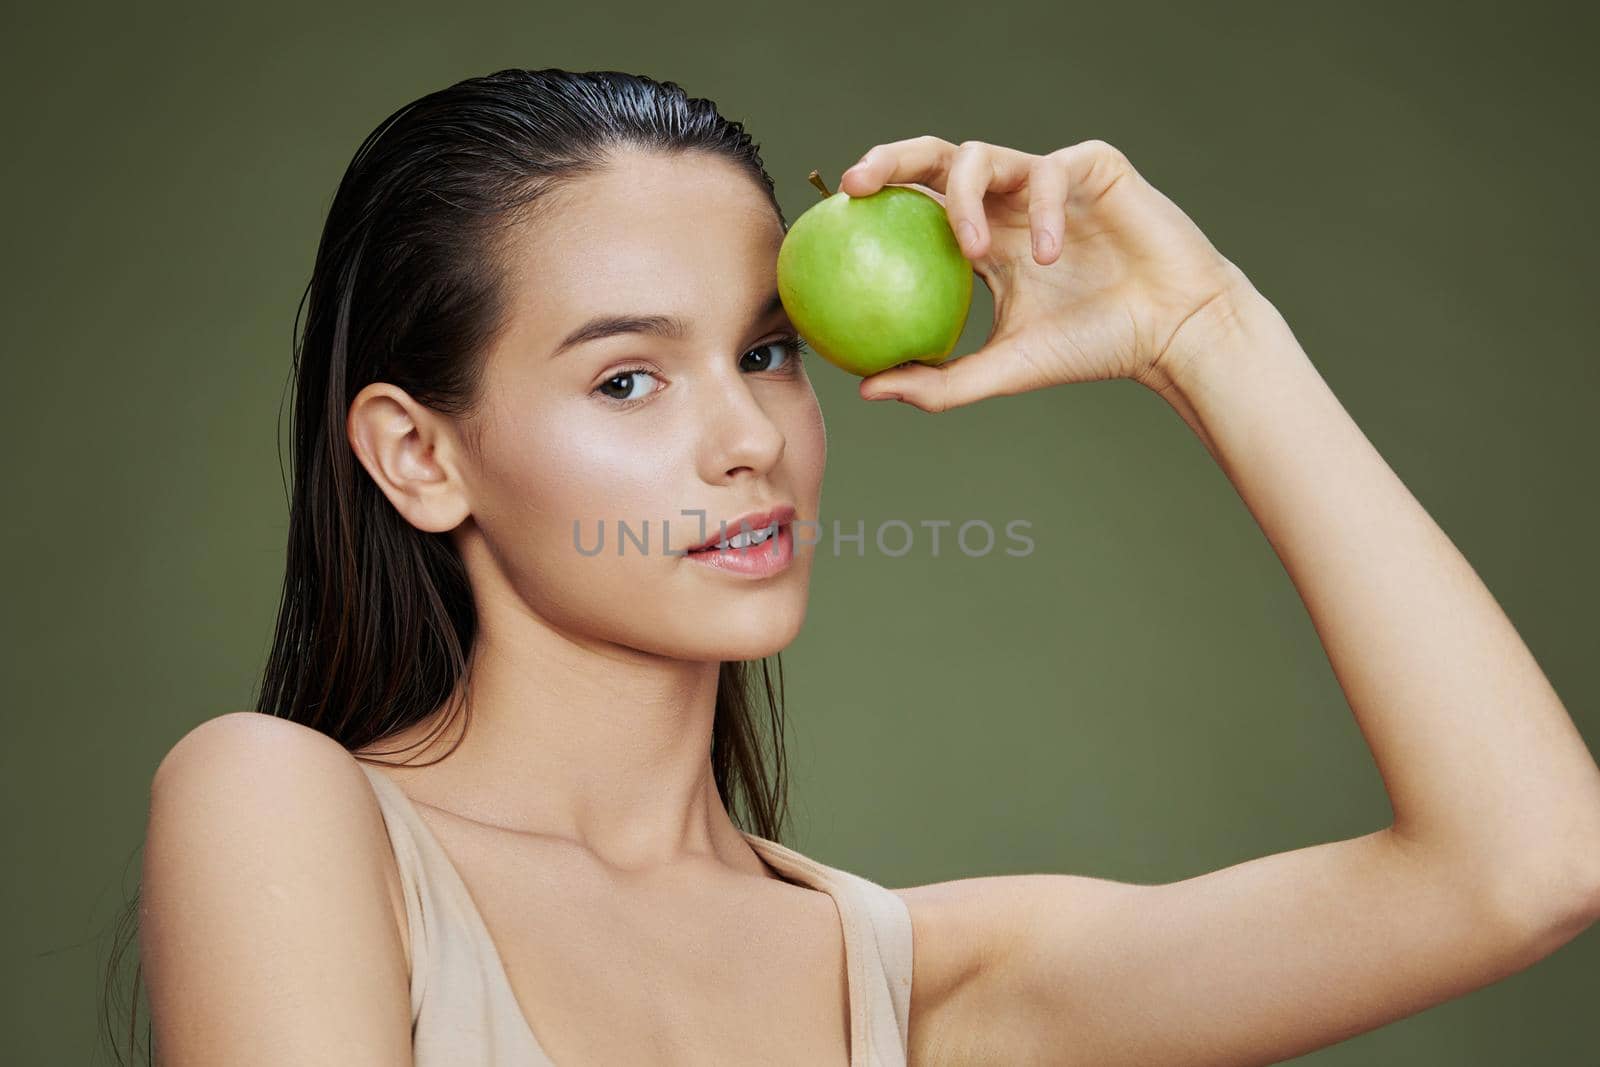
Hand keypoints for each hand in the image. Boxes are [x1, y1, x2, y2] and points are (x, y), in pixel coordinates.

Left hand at [838, 136, 1260, 411]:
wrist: (1171, 333)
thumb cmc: (1092, 348)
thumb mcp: (1004, 369)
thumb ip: (939, 382)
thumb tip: (865, 391)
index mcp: (982, 238)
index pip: (916, 205)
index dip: (874, 200)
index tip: (833, 218)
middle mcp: (1007, 201)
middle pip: (935, 157)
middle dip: (891, 156)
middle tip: (858, 184)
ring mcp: (1047, 179)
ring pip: (983, 155)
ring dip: (964, 198)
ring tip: (971, 248)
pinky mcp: (1092, 165)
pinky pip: (1051, 173)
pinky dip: (1045, 215)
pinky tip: (1048, 256)